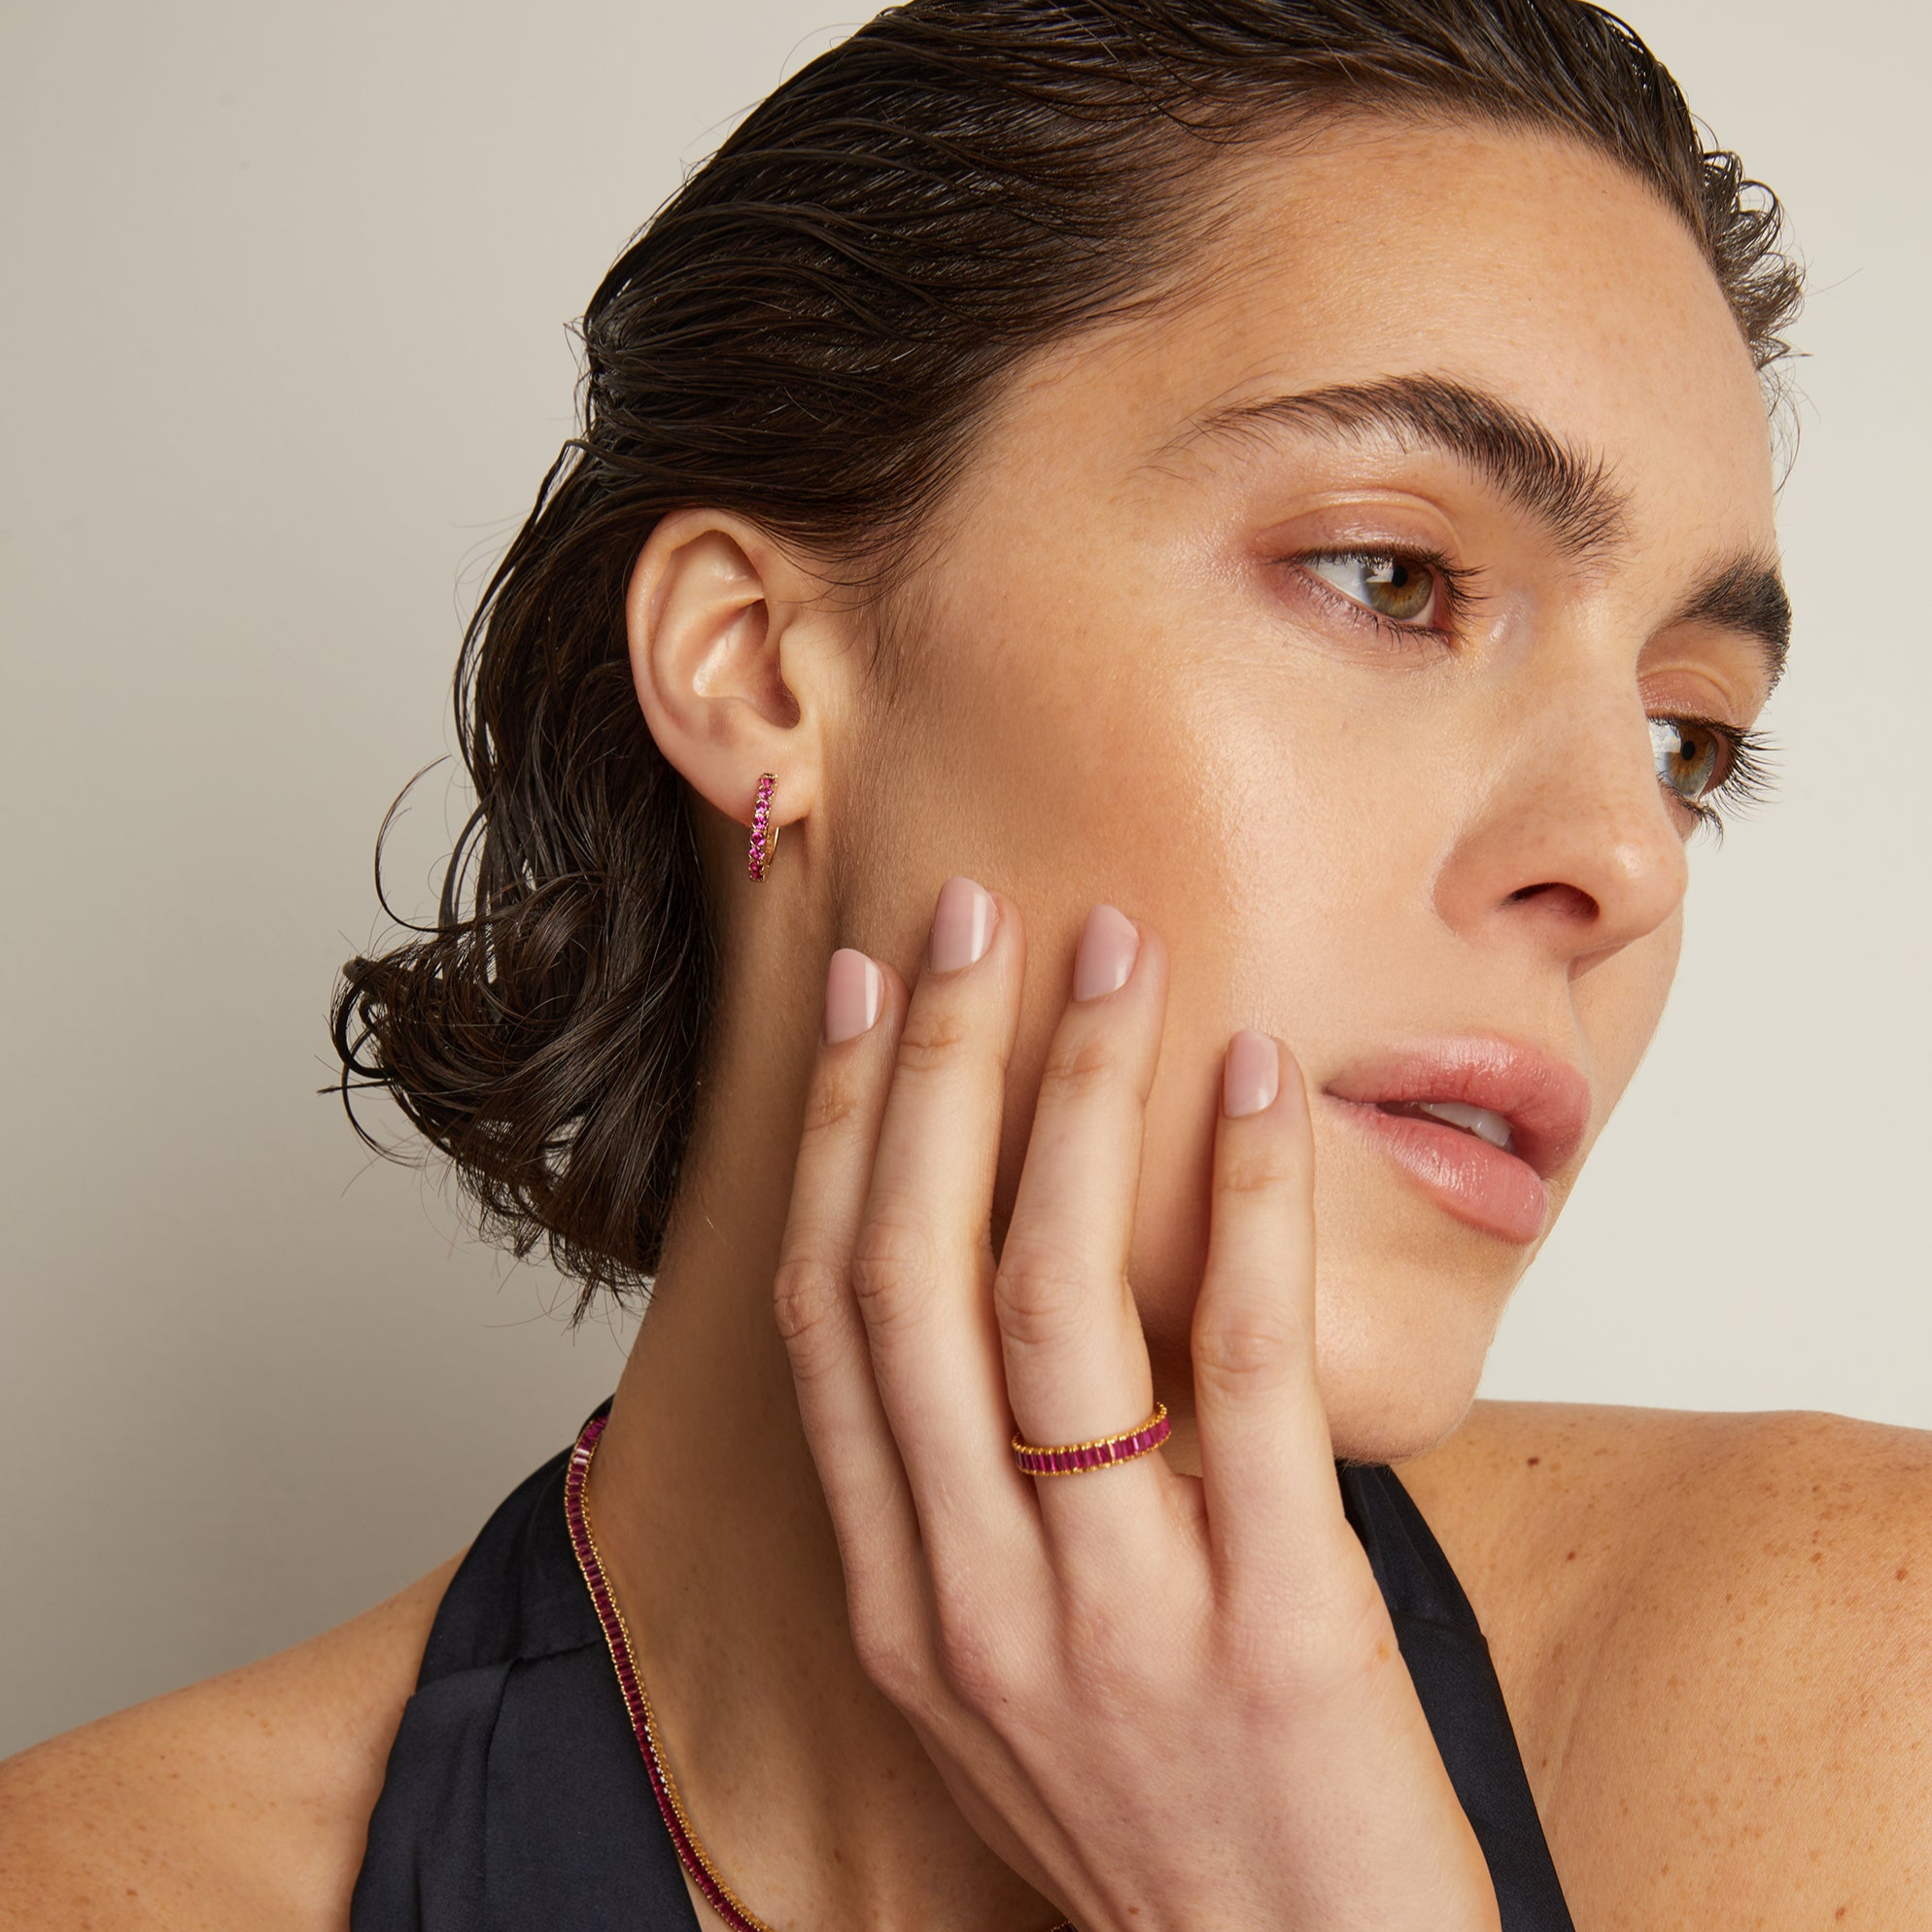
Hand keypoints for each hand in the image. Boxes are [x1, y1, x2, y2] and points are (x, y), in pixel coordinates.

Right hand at [772, 878, 1499, 1931]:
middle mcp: (977, 1600)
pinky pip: (1247, 1366)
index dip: (831, 1137)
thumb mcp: (1012, 1682)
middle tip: (963, 920)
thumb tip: (984, 1307)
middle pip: (907, 1276)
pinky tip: (1257, 1078)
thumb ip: (977, 1516)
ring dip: (1072, 1097)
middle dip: (921, 1071)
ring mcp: (1116, 1617)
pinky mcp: (1277, 1623)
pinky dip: (1247, 1195)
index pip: (829, 1321)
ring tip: (1109, 958)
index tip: (854, 998)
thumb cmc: (1163, 1824)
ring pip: (1050, 1296)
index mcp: (905, 1602)